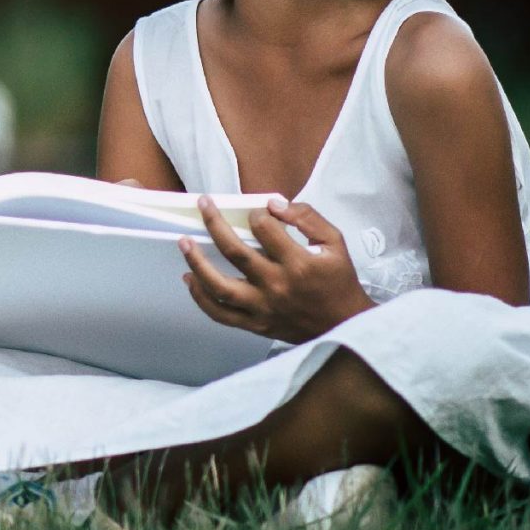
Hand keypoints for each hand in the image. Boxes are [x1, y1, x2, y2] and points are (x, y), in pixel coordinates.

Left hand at [179, 194, 373, 343]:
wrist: (345, 325)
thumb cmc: (339, 281)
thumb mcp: (335, 243)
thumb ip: (308, 218)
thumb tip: (274, 204)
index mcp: (298, 264)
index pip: (264, 229)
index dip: (256, 213)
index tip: (255, 211)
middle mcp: (277, 286)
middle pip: (235, 252)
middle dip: (214, 224)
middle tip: (203, 205)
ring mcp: (263, 308)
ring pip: (220, 286)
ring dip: (197, 263)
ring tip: (184, 242)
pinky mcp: (256, 324)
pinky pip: (221, 314)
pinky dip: (201, 298)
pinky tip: (190, 279)